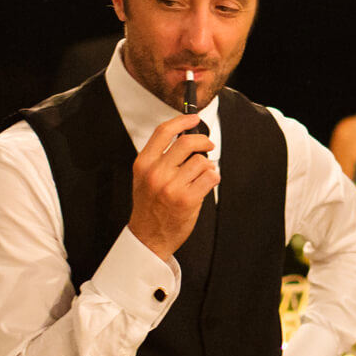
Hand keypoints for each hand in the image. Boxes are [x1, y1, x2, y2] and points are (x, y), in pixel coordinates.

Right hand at [129, 114, 219, 261]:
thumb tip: (185, 137)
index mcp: (144, 164)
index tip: (194, 118)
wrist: (148, 237)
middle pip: (187, 143)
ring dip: (207, 166)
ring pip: (201, 161)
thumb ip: (160, 158)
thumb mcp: (144, 177)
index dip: (182, 121)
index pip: (163, 131)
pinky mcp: (187, 199)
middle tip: (208, 146)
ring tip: (201, 176)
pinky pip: (210, 177)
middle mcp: (156, 173)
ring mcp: (172, 187)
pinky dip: (212, 178)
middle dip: (203, 141)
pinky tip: (205, 185)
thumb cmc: (149, 206)